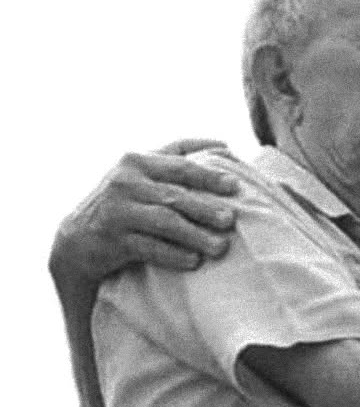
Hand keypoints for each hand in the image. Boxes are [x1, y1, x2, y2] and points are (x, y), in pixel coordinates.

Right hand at [49, 138, 240, 282]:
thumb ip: (177, 155)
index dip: (209, 176)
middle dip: (206, 208)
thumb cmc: (125, 200)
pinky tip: (194, 261)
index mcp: (137, 161)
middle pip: (175, 195)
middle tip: (231, 220)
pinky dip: (173, 254)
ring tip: (220, 247)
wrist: (77, 239)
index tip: (235, 186)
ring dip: (195, 235)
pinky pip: (149, 247)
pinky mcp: (111, 239)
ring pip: (164, 222)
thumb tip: (224, 145)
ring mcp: (116, 211)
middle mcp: (125, 182)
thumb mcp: (142, 172)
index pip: (180, 166)